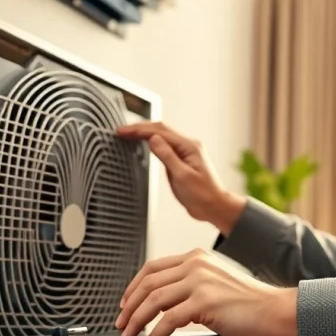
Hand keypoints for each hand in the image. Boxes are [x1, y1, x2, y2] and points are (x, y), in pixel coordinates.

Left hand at [115, 248, 298, 335]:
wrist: (274, 310)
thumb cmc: (249, 303)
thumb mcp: (215, 282)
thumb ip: (189, 284)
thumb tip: (160, 302)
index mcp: (197, 257)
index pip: (153, 268)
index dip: (133, 287)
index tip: (125, 303)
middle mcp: (196, 265)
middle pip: (148, 283)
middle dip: (129, 306)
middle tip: (121, 323)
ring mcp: (200, 282)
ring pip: (153, 300)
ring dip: (136, 320)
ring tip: (129, 334)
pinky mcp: (204, 302)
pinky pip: (168, 320)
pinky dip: (155, 333)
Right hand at [116, 122, 245, 234]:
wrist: (215, 207)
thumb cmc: (204, 195)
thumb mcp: (182, 176)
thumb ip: (167, 156)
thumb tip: (153, 139)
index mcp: (189, 146)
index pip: (160, 132)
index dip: (139, 129)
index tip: (123, 131)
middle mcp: (188, 146)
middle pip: (160, 130)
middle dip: (139, 128)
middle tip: (121, 131)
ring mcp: (185, 153)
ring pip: (162, 137)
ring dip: (145, 133)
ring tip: (128, 134)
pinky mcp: (182, 161)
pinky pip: (165, 147)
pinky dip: (152, 143)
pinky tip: (144, 144)